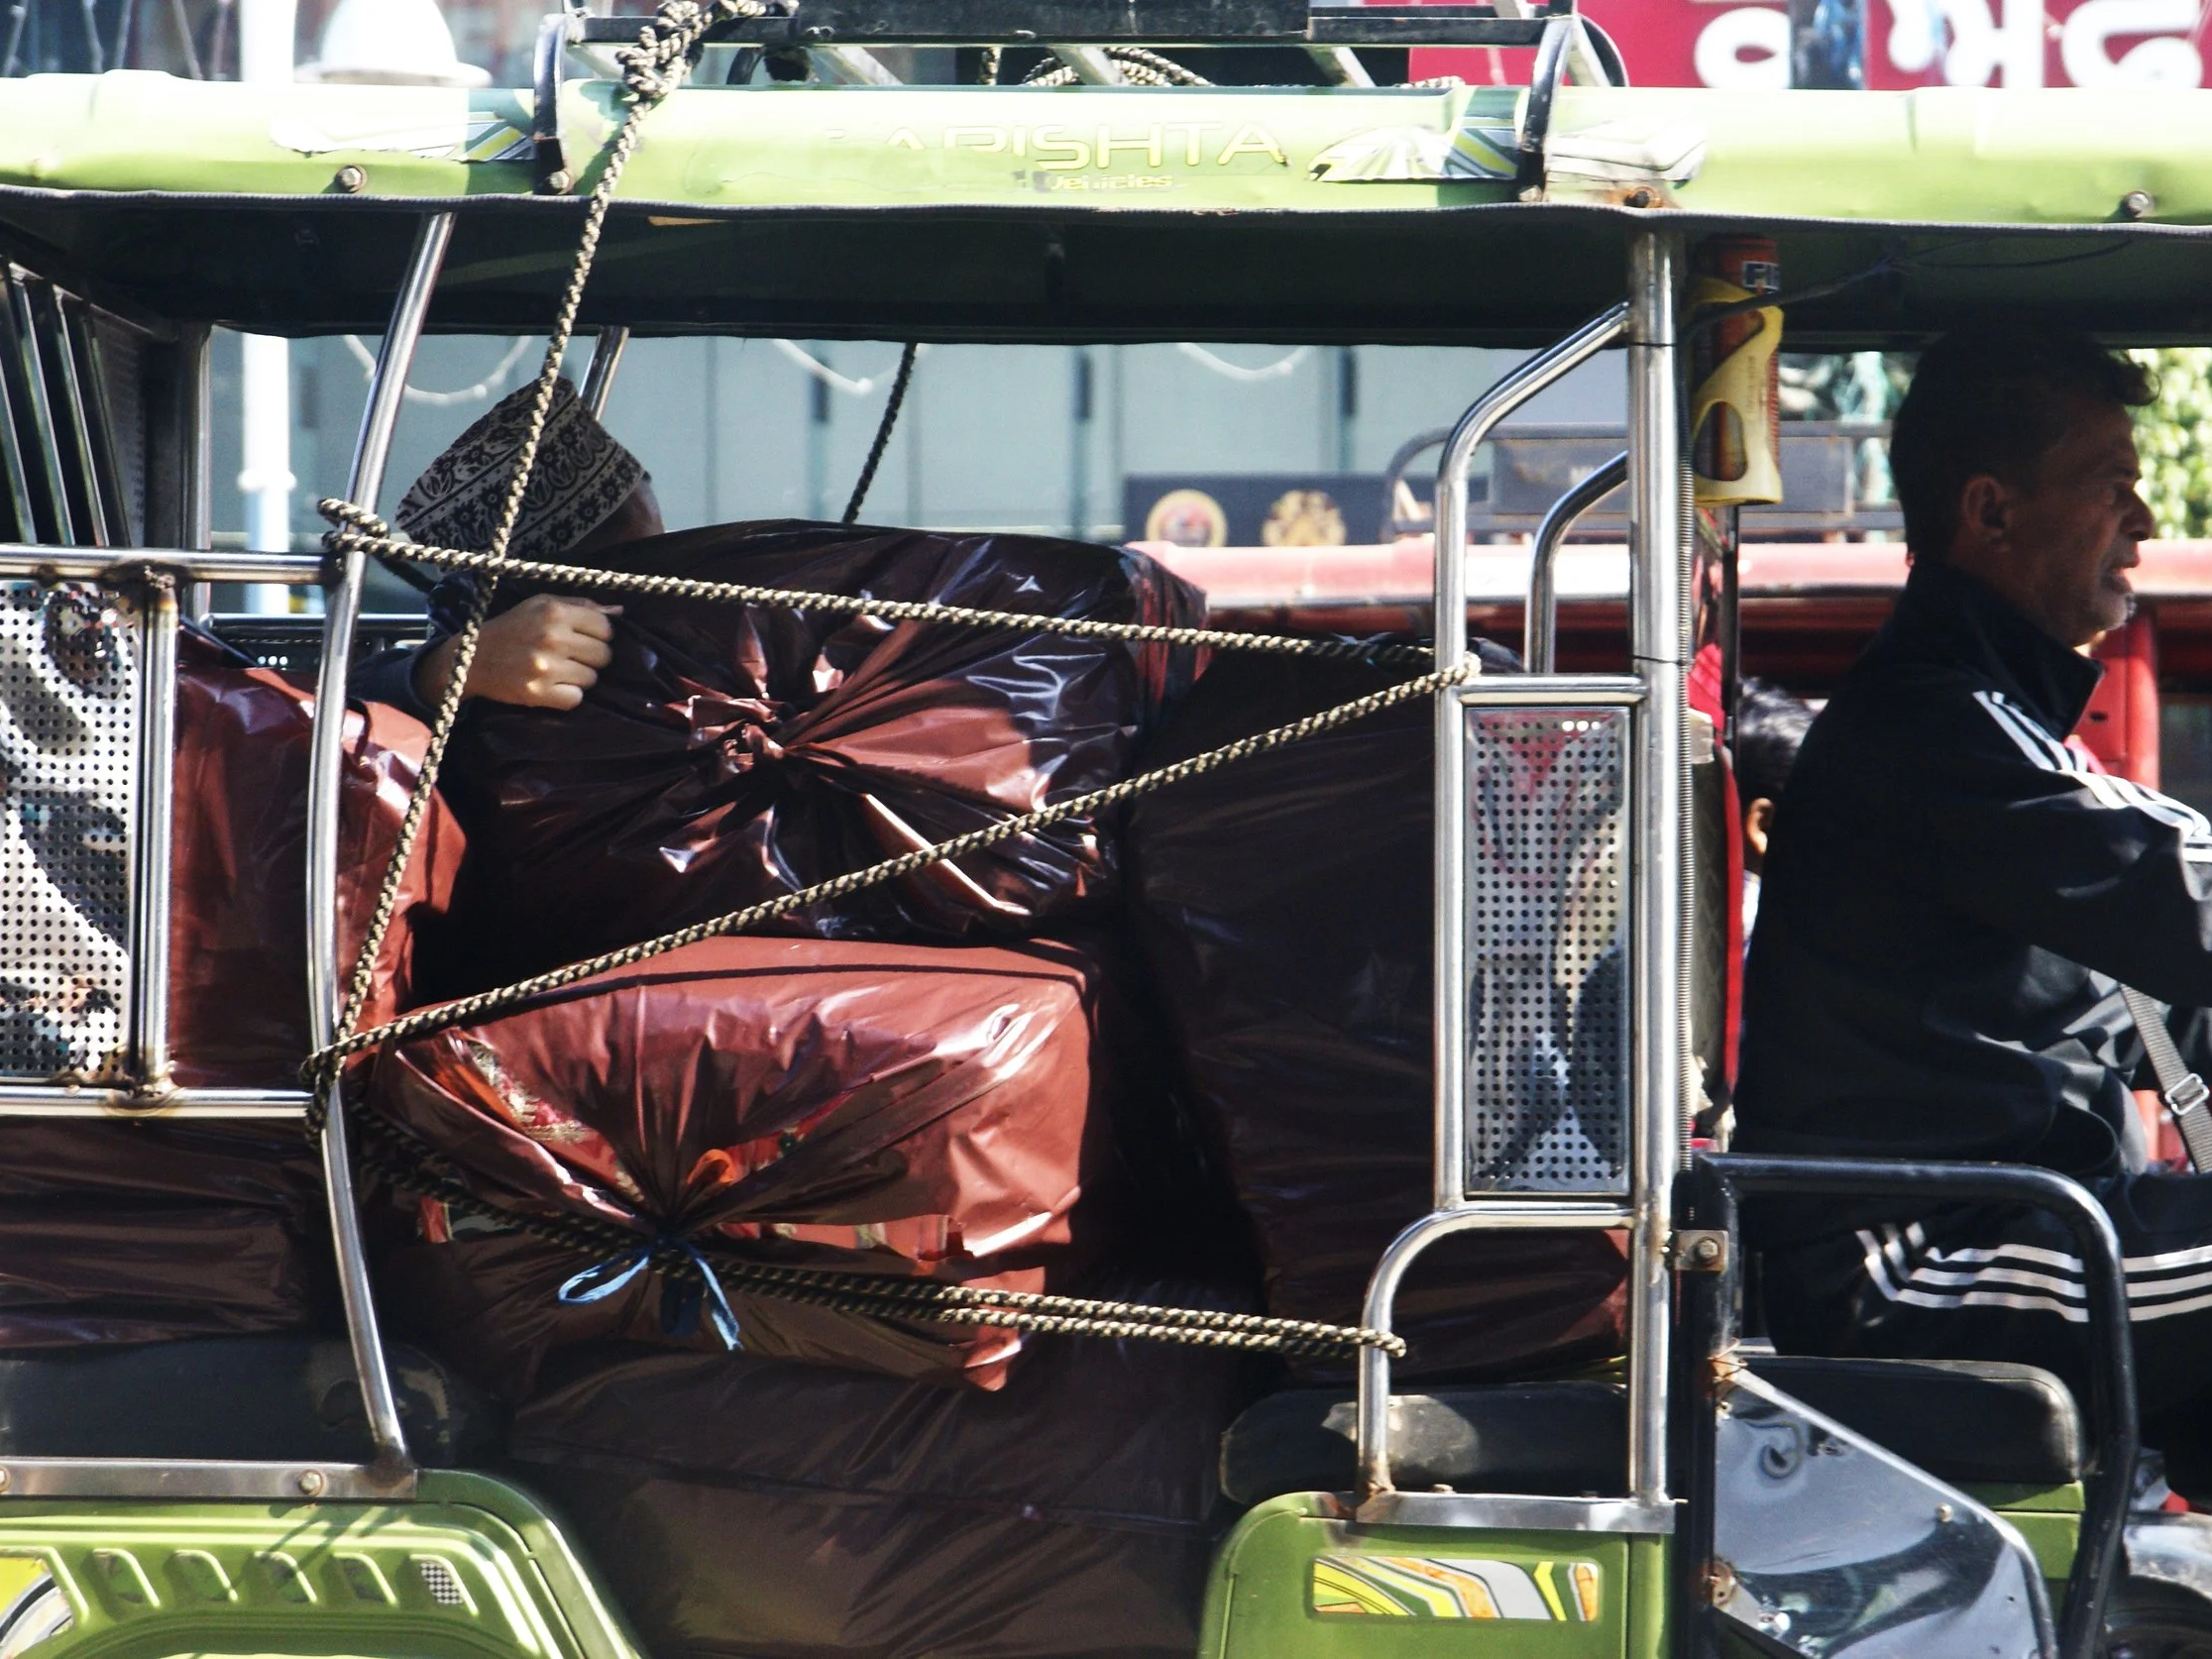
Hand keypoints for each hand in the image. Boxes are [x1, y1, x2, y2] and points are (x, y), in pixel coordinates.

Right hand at [410, 597, 619, 711]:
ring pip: (592, 679)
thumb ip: (581, 606)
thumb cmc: (511, 628)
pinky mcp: (538, 693)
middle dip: (592, 658)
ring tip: (559, 671)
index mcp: (555, 612)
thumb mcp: (540, 605)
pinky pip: (576, 699)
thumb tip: (619, 612)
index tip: (585, 638)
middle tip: (572, 657)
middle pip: (604, 655)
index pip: (606, 628)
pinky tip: (552, 686)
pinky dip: (567, 696)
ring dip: (580, 678)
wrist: (471, 658)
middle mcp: (552, 638)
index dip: (599, 634)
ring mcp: (545, 667)